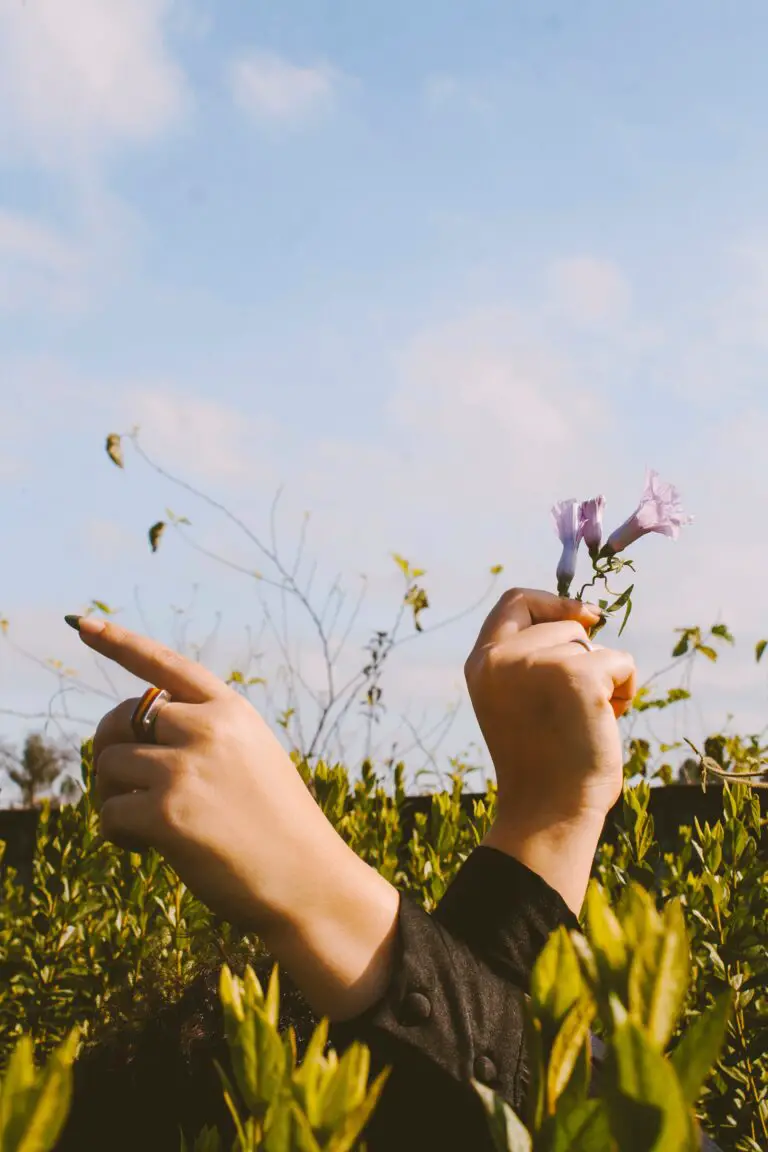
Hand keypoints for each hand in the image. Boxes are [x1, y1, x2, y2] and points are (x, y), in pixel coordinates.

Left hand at [75, 616, 398, 1018]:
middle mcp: (208, 728)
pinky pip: (110, 812)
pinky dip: (118, 835)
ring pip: (109, 765)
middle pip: (122, 718)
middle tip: (126, 789)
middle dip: (112, 750)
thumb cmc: (278, 828)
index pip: (165, 666)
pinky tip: (147, 851)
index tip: (80, 621)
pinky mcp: (167, 811)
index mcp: (231, 711)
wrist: (307, 880)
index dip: (118, 642)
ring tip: (147, 827)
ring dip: (115, 798)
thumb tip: (128, 741)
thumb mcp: (250, 760)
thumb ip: (201, 737)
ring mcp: (186, 767)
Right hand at [464, 588, 635, 912]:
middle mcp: (501, 658)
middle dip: (584, 660)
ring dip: (604, 679)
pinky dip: (626, 690)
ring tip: (586, 721)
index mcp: (481, 664)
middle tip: (575, 709)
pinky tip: (607, 721)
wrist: (549, 811)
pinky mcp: (577, 676)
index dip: (552, 602)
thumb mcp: (519, 698)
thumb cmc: (543, 763)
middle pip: (564, 625)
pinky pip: (621, 663)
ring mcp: (537, 663)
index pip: (515, 602)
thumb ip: (532, 658)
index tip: (584, 616)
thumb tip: (585, 615)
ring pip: (593, 645)